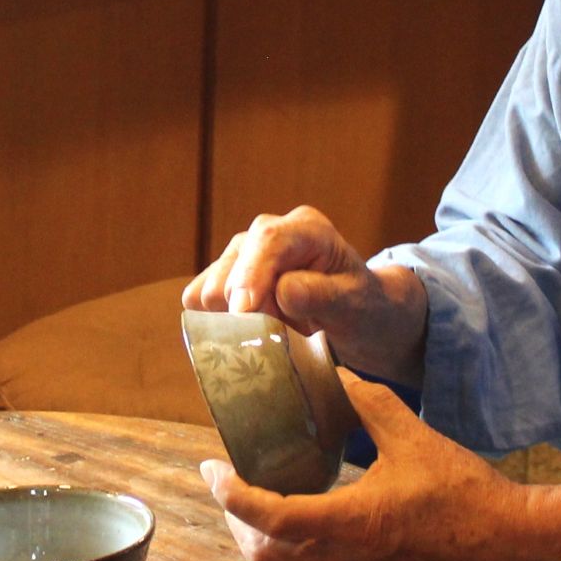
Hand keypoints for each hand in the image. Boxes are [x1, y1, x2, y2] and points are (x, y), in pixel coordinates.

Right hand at [185, 206, 422, 380]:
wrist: (355, 313)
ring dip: (239, 323)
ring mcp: (241, 255)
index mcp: (306, 229)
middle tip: (290, 331)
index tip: (244, 313)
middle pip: (231, 271)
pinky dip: (220, 325)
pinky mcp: (223, 277)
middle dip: (251, 313)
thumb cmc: (361, 305)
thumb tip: (284, 291)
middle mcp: (266, 233)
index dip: (251, 275)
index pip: (268, 240)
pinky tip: (255, 328)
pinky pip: (200, 303)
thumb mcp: (356, 303)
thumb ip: (324, 295)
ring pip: (210, 291)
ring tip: (279, 327)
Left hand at [203, 371, 560, 560]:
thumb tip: (335, 367)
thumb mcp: (413, 434)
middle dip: (234, 522)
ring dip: (258, 535)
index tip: (211, 467)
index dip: (231, 494)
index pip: (268, 517)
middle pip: (263, 555)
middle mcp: (343, 553)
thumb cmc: (464, 490)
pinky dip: (287, 541)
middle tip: (227, 479)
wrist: (510, 540)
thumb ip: (368, 400)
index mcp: (348, 520)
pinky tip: (297, 504)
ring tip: (254, 491)